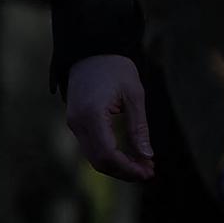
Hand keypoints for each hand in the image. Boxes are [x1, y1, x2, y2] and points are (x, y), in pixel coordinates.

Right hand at [64, 54, 154, 180]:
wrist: (92, 50)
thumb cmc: (116, 68)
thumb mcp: (134, 95)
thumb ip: (139, 127)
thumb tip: (148, 155)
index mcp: (91, 115)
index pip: (108, 154)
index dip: (128, 168)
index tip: (149, 171)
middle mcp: (77, 123)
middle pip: (99, 161)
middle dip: (124, 171)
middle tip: (150, 172)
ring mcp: (73, 124)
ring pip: (94, 157)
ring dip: (118, 165)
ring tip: (144, 166)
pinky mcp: (76, 123)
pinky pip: (92, 147)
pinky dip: (110, 155)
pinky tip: (130, 156)